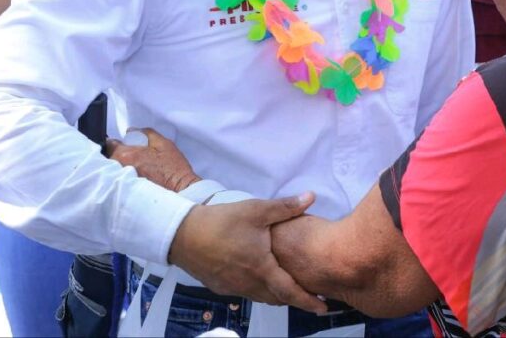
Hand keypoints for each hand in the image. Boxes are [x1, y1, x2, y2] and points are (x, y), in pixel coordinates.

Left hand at [106, 128, 200, 192]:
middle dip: (117, 156)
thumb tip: (132, 131)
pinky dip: (123, 178)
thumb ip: (147, 133)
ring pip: (113, 171)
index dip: (116, 143)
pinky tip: (137, 177)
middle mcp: (120, 169)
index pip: (110, 145)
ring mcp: (122, 182)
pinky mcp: (126, 192)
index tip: (122, 144)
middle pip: (109, 159)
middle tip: (132, 156)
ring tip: (135, 168)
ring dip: (119, 167)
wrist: (180, 189)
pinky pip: (119, 181)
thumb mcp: (163, 143)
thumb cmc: (173, 168)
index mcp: (127, 155)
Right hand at [169, 195, 326, 312]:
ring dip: (276, 295)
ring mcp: (232, 288)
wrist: (182, 234)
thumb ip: (285, 207)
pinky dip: (259, 290)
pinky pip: (245, 293)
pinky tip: (260, 279)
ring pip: (261, 297)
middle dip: (294, 299)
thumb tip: (311, 197)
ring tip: (288, 288)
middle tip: (310, 297)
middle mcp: (248, 284)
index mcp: (261, 269)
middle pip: (276, 298)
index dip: (308, 301)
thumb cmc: (221, 222)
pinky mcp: (220, 286)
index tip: (323, 308)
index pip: (290, 291)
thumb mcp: (256, 210)